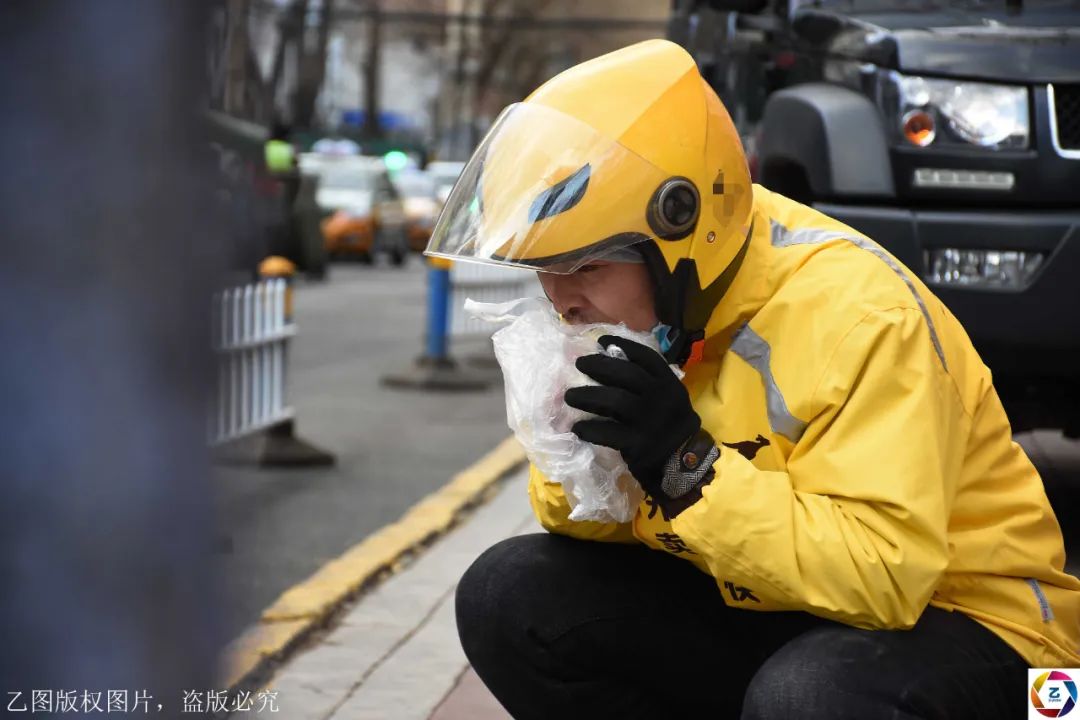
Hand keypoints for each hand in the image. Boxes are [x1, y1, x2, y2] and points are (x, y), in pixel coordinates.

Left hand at [565, 335, 701, 499]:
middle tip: (580, 364)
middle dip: (599, 366)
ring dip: (587, 396)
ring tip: (570, 396)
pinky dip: (590, 429)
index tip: (601, 341)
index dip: (623, 345)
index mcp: (668, 383)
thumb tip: (610, 360)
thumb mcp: (668, 396)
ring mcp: (649, 421)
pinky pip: (608, 432)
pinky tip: (578, 428)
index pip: (646, 357)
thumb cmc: (667, 424)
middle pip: (626, 375)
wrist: (682, 462)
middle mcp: (661, 398)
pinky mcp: (638, 444)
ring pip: (614, 401)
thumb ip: (648, 381)